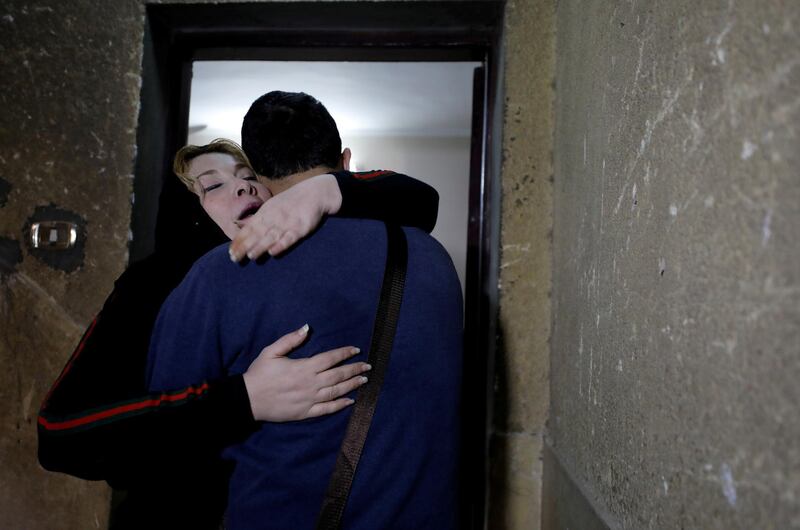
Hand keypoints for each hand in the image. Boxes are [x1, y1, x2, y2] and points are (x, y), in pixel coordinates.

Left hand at [228, 173, 342, 261]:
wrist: (314, 193)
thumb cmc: (291, 202)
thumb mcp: (273, 206)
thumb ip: (261, 219)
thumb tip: (245, 231)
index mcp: (266, 213)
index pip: (249, 228)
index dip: (239, 240)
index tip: (231, 252)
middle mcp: (274, 218)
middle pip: (256, 234)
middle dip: (244, 246)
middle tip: (234, 259)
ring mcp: (287, 223)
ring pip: (271, 236)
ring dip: (260, 246)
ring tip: (251, 256)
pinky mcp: (301, 228)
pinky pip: (290, 238)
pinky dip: (281, 245)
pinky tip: (273, 252)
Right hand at [242, 324, 368, 420]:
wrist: (248, 399)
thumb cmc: (259, 373)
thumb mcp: (271, 351)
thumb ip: (290, 339)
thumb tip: (307, 327)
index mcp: (304, 367)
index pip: (330, 358)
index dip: (344, 353)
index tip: (356, 350)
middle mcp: (310, 383)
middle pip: (338, 375)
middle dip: (354, 369)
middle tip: (367, 367)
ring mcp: (309, 399)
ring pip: (336, 391)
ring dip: (352, 385)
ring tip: (364, 381)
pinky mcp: (305, 412)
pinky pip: (326, 409)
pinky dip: (340, 405)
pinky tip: (350, 401)